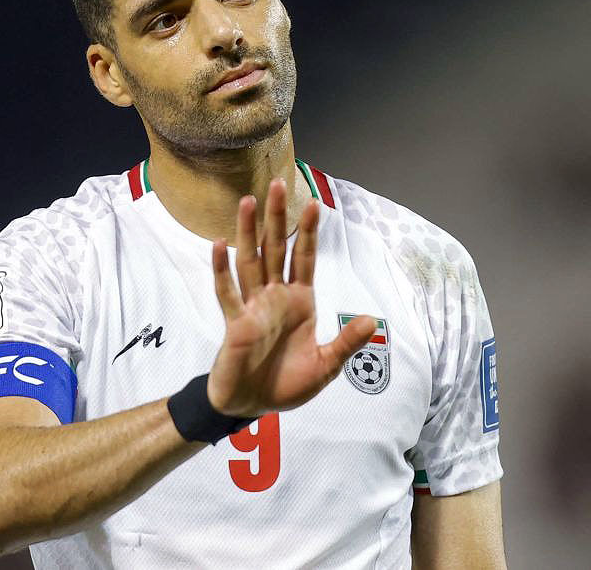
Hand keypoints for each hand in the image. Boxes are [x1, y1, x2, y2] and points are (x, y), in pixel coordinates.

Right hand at [206, 178, 376, 416]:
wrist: (252, 407)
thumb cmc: (285, 384)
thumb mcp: (326, 366)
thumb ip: (346, 343)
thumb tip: (372, 320)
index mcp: (299, 303)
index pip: (304, 259)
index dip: (308, 233)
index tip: (314, 204)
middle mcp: (274, 298)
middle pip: (275, 249)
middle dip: (276, 217)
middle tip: (277, 183)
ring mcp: (252, 307)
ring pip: (249, 262)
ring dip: (248, 232)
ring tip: (247, 201)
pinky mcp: (234, 323)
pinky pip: (227, 292)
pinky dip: (221, 269)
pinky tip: (219, 244)